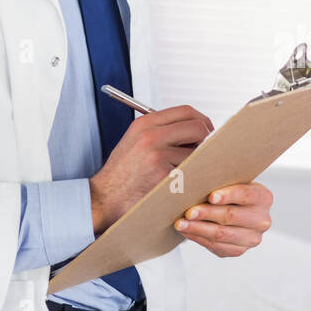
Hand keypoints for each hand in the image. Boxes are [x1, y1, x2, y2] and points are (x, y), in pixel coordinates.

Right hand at [90, 104, 214, 233]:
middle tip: (203, 153)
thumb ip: (162, 131)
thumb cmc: (122, 174)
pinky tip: (179, 184)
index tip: (205, 132)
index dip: (202, 121)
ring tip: (183, 173)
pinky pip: (192, 172)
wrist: (103, 199)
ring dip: (197, 163)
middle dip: (206, 140)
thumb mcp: (136, 141)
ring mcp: (158, 155)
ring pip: (198, 152)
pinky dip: (190, 178)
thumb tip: (197, 128)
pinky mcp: (164, 176)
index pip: (187, 111)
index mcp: (145, 123)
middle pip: (198, 127)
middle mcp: (151, 135)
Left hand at [173, 182, 272, 256]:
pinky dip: (199, 238)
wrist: (235, 209)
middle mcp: (262, 220)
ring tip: (181, 223)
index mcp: (263, 198)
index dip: (228, 195)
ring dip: (198, 228)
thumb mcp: (232, 180)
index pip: (246, 194)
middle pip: (231, 216)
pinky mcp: (238, 250)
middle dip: (207, 213)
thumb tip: (195, 175)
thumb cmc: (229, 191)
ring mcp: (251, 238)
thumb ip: (222, 178)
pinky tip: (187, 231)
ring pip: (221, 234)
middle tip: (189, 211)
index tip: (211, 196)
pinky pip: (216, 246)